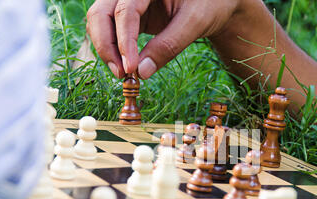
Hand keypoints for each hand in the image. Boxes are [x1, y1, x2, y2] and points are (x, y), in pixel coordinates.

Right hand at [87, 0, 241, 78]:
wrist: (215, 2)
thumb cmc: (210, 4)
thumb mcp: (195, 22)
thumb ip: (169, 46)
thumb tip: (142, 73)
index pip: (125, 11)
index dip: (124, 42)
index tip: (130, 69)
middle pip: (101, 14)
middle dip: (106, 46)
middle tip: (122, 74)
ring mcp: (128, 1)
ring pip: (100, 22)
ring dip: (107, 50)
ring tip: (124, 74)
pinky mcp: (130, 15)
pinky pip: (111, 31)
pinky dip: (114, 49)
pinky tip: (126, 67)